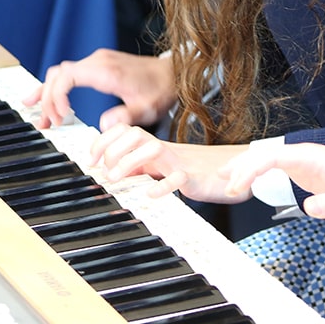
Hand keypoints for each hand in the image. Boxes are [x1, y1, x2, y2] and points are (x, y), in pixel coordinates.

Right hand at [22, 48, 176, 129]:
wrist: (173, 73)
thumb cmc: (161, 89)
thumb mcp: (147, 108)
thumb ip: (126, 116)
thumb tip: (104, 125)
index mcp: (107, 71)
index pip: (67, 77)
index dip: (57, 97)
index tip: (61, 117)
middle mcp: (99, 62)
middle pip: (58, 75)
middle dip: (48, 99)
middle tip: (47, 123)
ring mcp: (97, 61)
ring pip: (61, 72)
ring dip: (48, 93)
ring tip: (39, 115)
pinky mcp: (99, 65)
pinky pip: (70, 73)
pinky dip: (57, 87)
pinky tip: (46, 100)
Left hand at [92, 124, 246, 203]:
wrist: (233, 171)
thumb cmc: (197, 171)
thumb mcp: (162, 168)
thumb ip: (139, 167)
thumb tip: (110, 169)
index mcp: (156, 146)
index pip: (125, 131)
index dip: (104, 141)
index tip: (91, 160)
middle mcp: (166, 150)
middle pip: (135, 134)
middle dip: (113, 150)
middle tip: (104, 172)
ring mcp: (180, 162)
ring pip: (153, 148)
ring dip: (130, 162)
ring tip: (117, 179)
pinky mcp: (194, 178)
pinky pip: (178, 178)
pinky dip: (162, 187)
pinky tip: (150, 193)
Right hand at [221, 143, 324, 233]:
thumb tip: (309, 208)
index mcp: (311, 154)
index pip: (272, 156)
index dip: (250, 169)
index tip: (235, 187)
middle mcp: (304, 154)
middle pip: (264, 154)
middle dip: (239, 166)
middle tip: (218, 183)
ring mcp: (304, 162)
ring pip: (266, 160)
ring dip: (244, 168)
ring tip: (221, 180)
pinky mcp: (305, 173)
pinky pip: (273, 169)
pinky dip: (255, 174)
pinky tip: (246, 184)